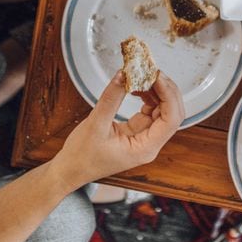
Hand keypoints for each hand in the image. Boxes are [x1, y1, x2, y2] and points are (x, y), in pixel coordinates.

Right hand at [53, 71, 184, 187]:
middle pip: (171, 114)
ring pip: (162, 110)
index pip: (171, 120)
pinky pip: (149, 111)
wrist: (70, 170)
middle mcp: (149, 144)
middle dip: (165, 90)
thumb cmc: (81, 156)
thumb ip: (112, 98)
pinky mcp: (136, 131)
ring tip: (143, 75)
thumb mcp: (95, 124)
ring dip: (156, 91)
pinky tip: (137, 86)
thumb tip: (124, 74)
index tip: (157, 76)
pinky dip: (147, 96)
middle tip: (152, 71)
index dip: (168, 95)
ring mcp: (144, 138)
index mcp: (145, 149)